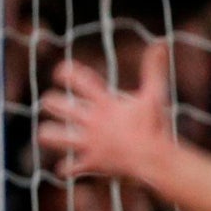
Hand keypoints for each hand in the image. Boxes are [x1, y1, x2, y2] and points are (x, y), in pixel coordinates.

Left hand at [39, 41, 175, 182]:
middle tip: (57, 105)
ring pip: (51, 135)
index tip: (62, 74)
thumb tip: (161, 42)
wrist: (155, 160)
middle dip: (52, 103)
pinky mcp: (91, 163)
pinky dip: (68, 168)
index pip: (74, 78)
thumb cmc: (156, 128)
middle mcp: (90, 120)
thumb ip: (154, 69)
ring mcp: (88, 142)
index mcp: (104, 102)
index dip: (63, 72)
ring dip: (49, 134)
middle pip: (55, 104)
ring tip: (53, 134)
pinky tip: (70, 167)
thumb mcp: (156, 96)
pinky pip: (69, 168)